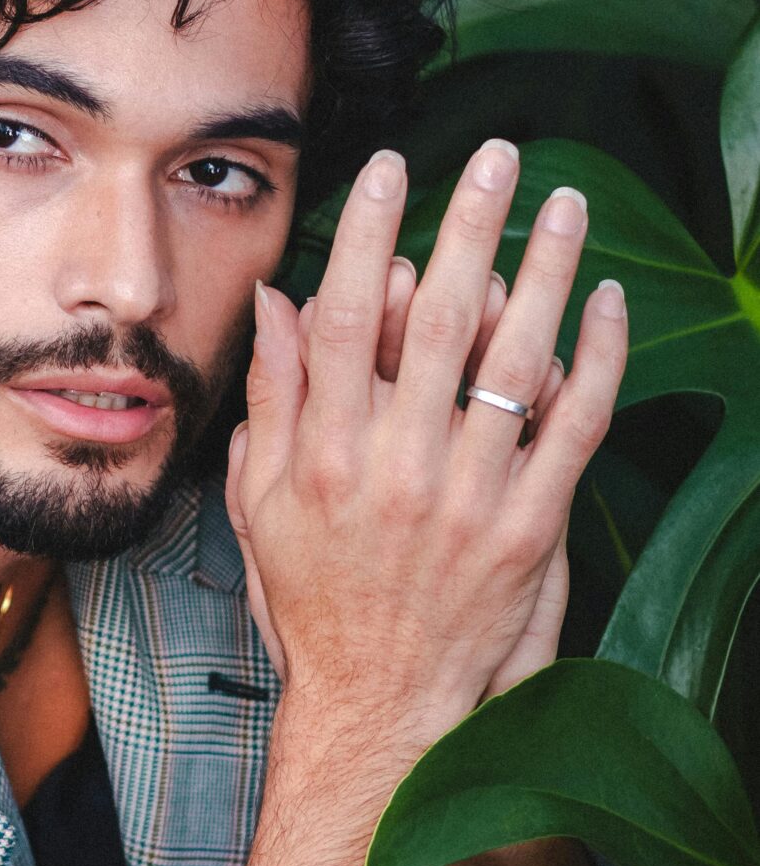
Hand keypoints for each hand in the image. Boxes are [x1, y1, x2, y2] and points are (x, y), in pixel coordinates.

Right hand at [222, 138, 626, 865]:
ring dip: (548, 272)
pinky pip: (575, 426)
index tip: (392, 168)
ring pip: (518, 360)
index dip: (371, 233)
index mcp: (323, 455)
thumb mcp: (260, 504)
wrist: (380, 709)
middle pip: (442, 320)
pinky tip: (606, 302)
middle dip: (474, 225)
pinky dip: (599, 358)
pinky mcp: (529, 530)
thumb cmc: (313, 605)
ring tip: (566, 205)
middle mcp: (395, 469)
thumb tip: (279, 302)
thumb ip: (273, 399)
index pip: (350, 317)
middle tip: (500, 156)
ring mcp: (468, 498)